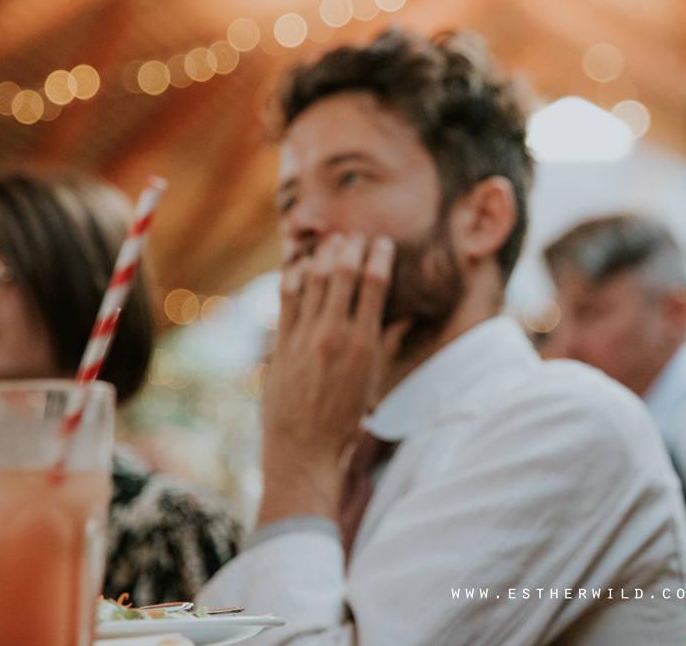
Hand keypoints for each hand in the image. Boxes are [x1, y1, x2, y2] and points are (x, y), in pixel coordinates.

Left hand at [256, 233, 408, 525]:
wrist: (303, 449)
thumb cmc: (344, 419)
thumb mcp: (373, 382)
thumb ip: (388, 344)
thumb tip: (404, 317)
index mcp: (364, 343)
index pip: (375, 283)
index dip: (379, 255)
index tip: (383, 242)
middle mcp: (335, 334)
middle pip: (344, 272)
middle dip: (352, 246)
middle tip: (356, 236)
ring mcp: (305, 337)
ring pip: (314, 279)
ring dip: (324, 255)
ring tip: (332, 243)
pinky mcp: (281, 343)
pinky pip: (287, 298)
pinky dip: (295, 276)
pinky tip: (302, 265)